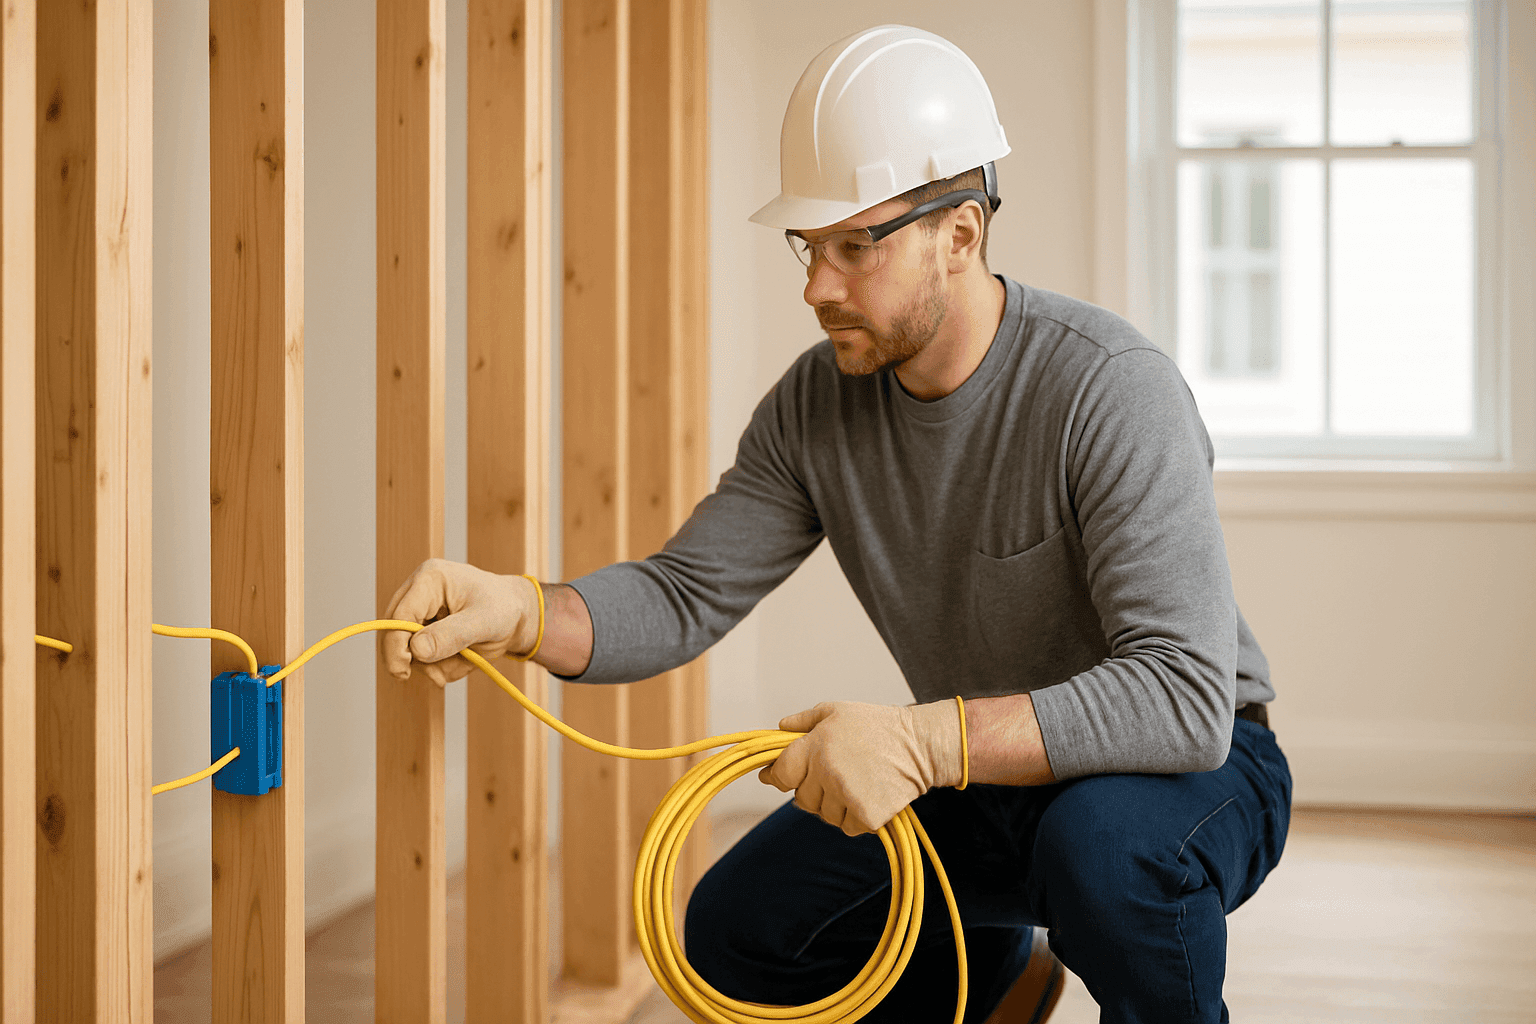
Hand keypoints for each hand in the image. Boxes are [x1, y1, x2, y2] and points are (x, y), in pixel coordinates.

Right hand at [380, 558, 539, 687]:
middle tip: (438, 677)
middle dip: (413, 659)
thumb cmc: (504, 608)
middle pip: (393, 631)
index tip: (403, 672)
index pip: (399, 614)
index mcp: (431, 579)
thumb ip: (452, 635)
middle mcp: (418, 591)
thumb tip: (417, 650)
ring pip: (405, 648)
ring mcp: (418, 610)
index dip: (395, 645)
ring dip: (431, 664)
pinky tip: (460, 659)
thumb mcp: (484, 622)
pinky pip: (418, 655)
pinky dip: (437, 665)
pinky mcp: (423, 627)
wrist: (517, 615)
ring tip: (464, 660)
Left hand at [758, 699, 963, 835]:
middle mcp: (827, 771)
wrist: (920, 745)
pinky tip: (870, 795)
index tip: (777, 778)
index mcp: (815, 745)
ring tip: (858, 783)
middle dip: (814, 790)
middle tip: (837, 775)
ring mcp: (846, 795)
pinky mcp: (865, 815)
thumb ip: (803, 721)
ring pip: (825, 815)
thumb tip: (779, 728)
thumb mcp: (837, 711)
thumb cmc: (878, 726)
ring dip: (836, 805)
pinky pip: (847, 827)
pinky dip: (856, 818)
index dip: (777, 777)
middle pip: (802, 799)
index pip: (781, 774)